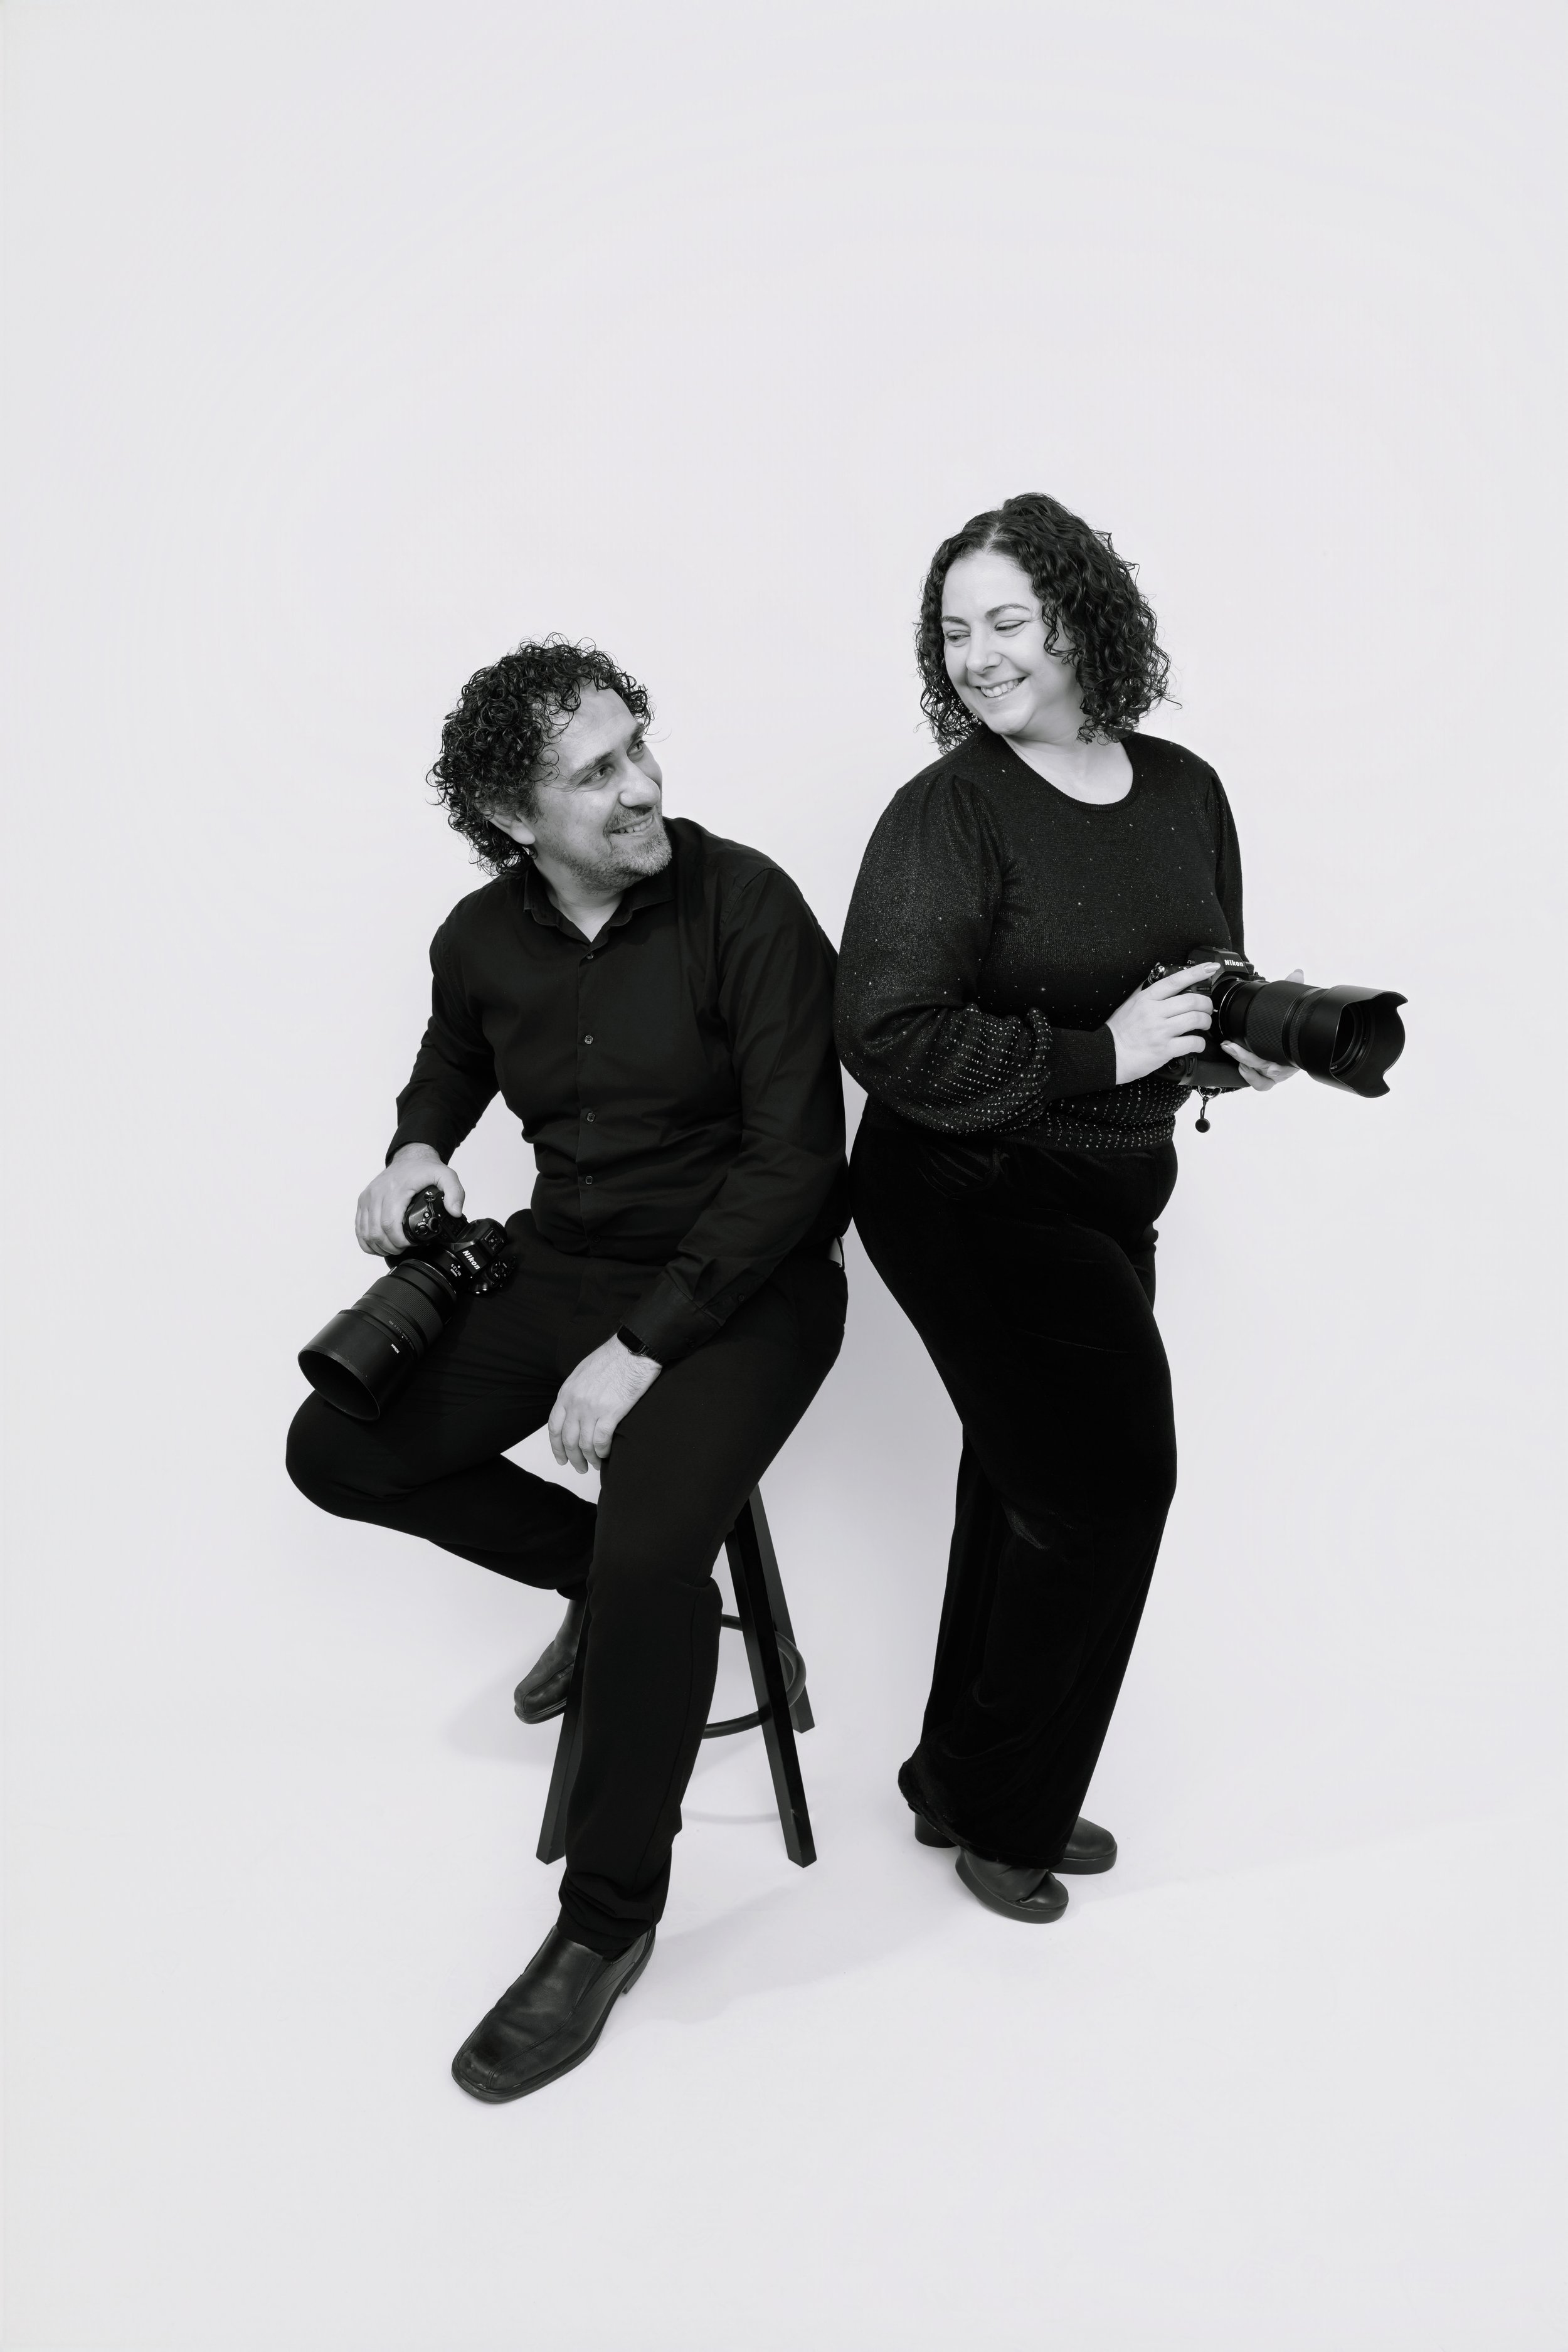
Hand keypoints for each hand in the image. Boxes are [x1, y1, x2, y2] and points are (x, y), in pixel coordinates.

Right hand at [355, 1144, 463, 1255]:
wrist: (409, 1158)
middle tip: (403, 1248)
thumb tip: (455, 1211)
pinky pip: (359, 1227)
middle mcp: (378, 1193)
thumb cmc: (423, 1169)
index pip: (390, 1223)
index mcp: (396, 1189)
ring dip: (378, 1246)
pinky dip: (366, 1240)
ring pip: (365, 1232)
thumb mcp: (446, 1176)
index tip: (411, 1243)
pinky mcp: (363, 1201)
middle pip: (376, 1231)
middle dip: (390, 1246)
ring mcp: (368, 1197)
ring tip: (393, 1248)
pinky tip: (378, 1245)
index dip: (399, 1240)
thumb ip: (455, 1192)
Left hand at [549, 1337, 661, 1473]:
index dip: (556, 1447)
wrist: (633, 1349)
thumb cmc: (613, 1358)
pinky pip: (601, 1441)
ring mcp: (591, 1408)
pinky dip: (602, 1451)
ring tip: (595, 1464)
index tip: (561, 1458)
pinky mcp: (611, 1412)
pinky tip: (606, 1454)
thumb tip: (575, 1411)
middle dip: (573, 1458)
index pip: (554, 1427)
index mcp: (567, 1392)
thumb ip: (575, 1393)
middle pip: (568, 1440)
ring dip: (589, 1458)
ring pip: (584, 1444)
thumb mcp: (583, 1373)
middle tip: (580, 1468)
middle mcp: (575, 1403)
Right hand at [1106, 963, 1219, 1084]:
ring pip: (1195, 1019)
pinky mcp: (1164, 1049)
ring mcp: (1160, 1031)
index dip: (1196, 973)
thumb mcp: (1130, 1004)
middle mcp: (1154, 1012)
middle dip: (1206, 1004)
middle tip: (1206, 1008)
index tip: (1210, 969)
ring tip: (1204, 1024)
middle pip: (1192, 1000)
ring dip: (1206, 1021)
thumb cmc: (1120, 1031)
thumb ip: (1148, 993)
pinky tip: (1197, 1043)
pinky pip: (1192, 1042)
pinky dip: (1200, 1043)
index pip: (1175, 981)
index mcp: (1147, 999)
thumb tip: (1165, 982)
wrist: (1109, 1055)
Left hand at [1222, 969, 1303, 1091]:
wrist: (1285, 1043)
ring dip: (1247, 1070)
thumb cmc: (1286, 1031)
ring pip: (1262, 1082)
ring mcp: (1273, 1075)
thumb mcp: (1287, 1009)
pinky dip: (1248, 1077)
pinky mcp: (1262, 1078)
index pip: (1286, 1063)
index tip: (1268, 1061)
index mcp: (1293, 1054)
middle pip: (1269, 1071)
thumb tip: (1297, 974)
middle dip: (1249, 1059)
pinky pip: (1258, 1084)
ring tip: (1231, 1053)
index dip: (1278, 1065)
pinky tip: (1238, 1065)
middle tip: (1232, 1047)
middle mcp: (1285, 1068)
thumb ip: (1292, 990)